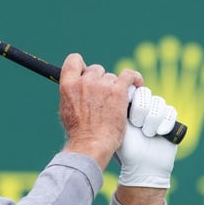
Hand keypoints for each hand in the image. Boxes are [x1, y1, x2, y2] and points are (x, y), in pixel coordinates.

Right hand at [58, 53, 134, 169]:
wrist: (90, 144)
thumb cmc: (78, 132)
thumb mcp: (66, 109)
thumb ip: (71, 93)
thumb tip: (77, 87)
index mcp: (68, 84)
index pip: (74, 60)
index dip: (82, 66)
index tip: (87, 75)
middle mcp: (85, 81)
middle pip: (96, 70)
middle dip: (100, 81)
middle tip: (103, 97)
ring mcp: (102, 85)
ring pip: (112, 77)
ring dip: (114, 87)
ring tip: (116, 103)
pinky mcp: (118, 91)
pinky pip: (129, 76)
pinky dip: (135, 78)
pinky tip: (138, 84)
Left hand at [116, 86, 178, 188]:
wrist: (142, 167)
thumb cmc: (125, 149)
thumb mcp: (117, 127)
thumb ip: (116, 109)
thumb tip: (116, 91)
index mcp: (127, 106)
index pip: (131, 89)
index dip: (131, 97)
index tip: (127, 112)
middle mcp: (143, 107)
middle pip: (146, 93)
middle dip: (141, 109)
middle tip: (136, 124)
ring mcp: (157, 112)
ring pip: (159, 102)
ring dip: (152, 119)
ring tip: (147, 133)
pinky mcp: (170, 120)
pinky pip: (171, 111)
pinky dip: (165, 123)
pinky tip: (159, 133)